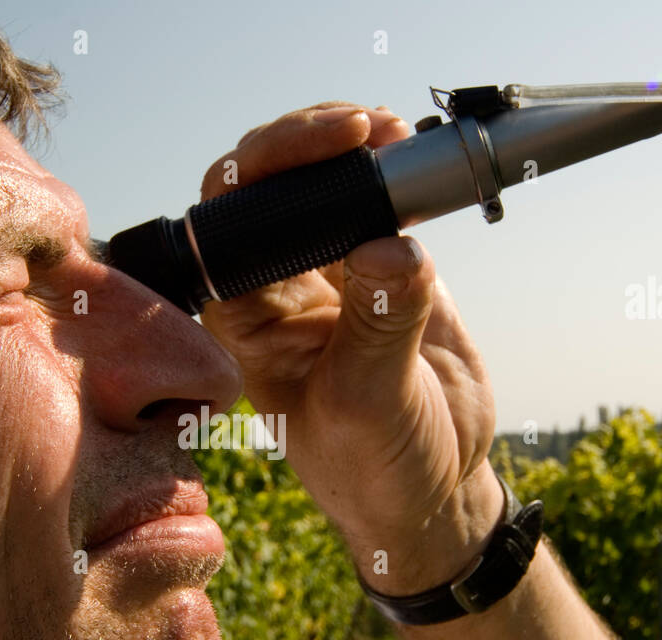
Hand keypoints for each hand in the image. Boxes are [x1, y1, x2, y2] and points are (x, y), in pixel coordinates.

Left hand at [198, 102, 503, 594]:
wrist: (432, 487)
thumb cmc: (375, 467)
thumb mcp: (369, 406)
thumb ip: (378, 328)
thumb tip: (390, 246)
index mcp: (242, 318)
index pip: (228, 218)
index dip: (268, 168)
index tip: (332, 147)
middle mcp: (274, 287)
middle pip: (268, 184)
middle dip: (310, 144)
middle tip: (371, 129)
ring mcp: (329, 274)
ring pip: (322, 184)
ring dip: (356, 150)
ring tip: (400, 137)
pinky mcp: (382, 269)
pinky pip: (379, 203)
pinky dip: (397, 175)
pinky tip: (419, 161)